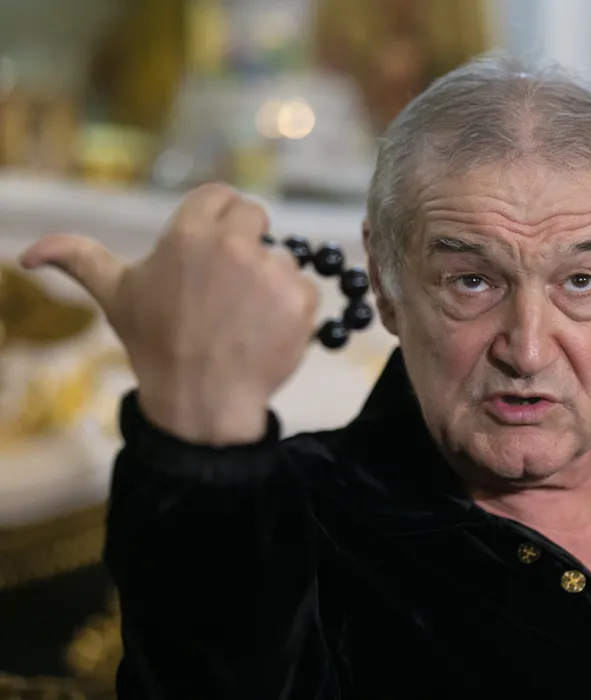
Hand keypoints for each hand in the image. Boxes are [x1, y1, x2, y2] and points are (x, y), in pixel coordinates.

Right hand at [19, 183, 318, 444]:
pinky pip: (306, 288)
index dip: (220, 219)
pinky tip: (265, 332)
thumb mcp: (115, 296)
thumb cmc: (156, 346)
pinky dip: (293, 310)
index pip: (221, 196)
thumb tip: (27, 255)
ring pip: (282, 258)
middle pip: (256, 217)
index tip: (214, 248)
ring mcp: (270, 272)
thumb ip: (78, 260)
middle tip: (231, 285)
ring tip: (242, 318)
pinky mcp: (300, 299)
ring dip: (269, 282)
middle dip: (248, 243)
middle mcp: (232, 245)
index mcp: (188, 233)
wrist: (200, 403)